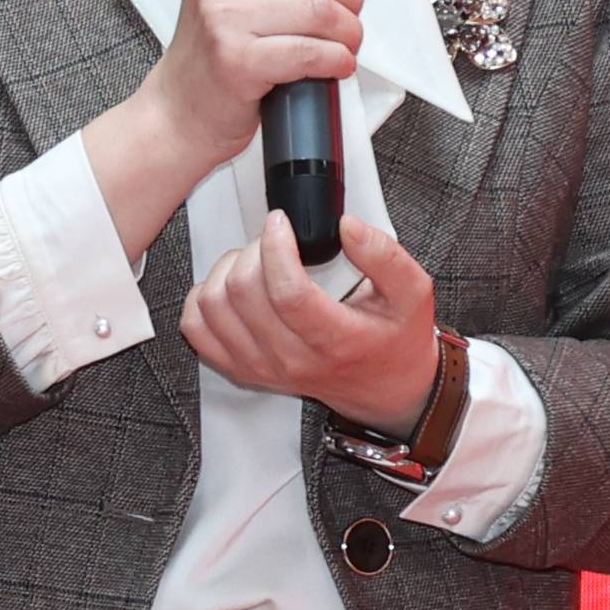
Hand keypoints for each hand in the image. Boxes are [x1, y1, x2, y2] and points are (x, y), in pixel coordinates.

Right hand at [145, 0, 375, 170]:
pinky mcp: (238, 59)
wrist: (181, 107)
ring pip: (320, 9)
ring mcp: (223, 17)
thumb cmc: (217, 52)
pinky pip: (311, 51)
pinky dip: (337, 59)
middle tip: (351, 13)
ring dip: (349, 31)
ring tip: (346, 44)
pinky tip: (336, 65)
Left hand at [180, 212, 441, 433]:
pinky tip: (230, 288)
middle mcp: (291, 358)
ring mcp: (261, 367)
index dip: (275, 247)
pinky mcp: (241, 369)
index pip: (287, 292)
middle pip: (243, 293)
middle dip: (253, 251)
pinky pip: (197, 330)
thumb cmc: (395, 339)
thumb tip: (347, 226)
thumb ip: (385, 255)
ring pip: (213, 308)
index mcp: (335, 339)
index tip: (280, 222)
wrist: (384, 387)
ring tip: (253, 261)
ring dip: (226, 270)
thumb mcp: (413, 293)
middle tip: (272, 240)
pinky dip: (203, 300)